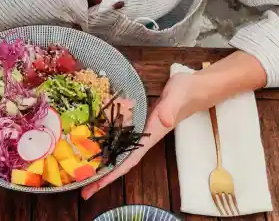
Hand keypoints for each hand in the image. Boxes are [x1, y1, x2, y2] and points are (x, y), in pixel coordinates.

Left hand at [81, 72, 208, 198]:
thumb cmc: (187, 92)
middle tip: (82, 189)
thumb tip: (165, 122)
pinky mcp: (138, 121)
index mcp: (151, 135)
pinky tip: (94, 145)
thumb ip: (170, 108)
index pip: (130, 159)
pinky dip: (106, 143)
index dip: (113, 173)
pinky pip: (120, 137)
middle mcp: (144, 137)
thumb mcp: (178, 96)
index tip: (97, 185)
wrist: (196, 87)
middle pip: (121, 161)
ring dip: (103, 162)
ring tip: (83, 173)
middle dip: (103, 176)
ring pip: (119, 150)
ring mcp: (140, 130)